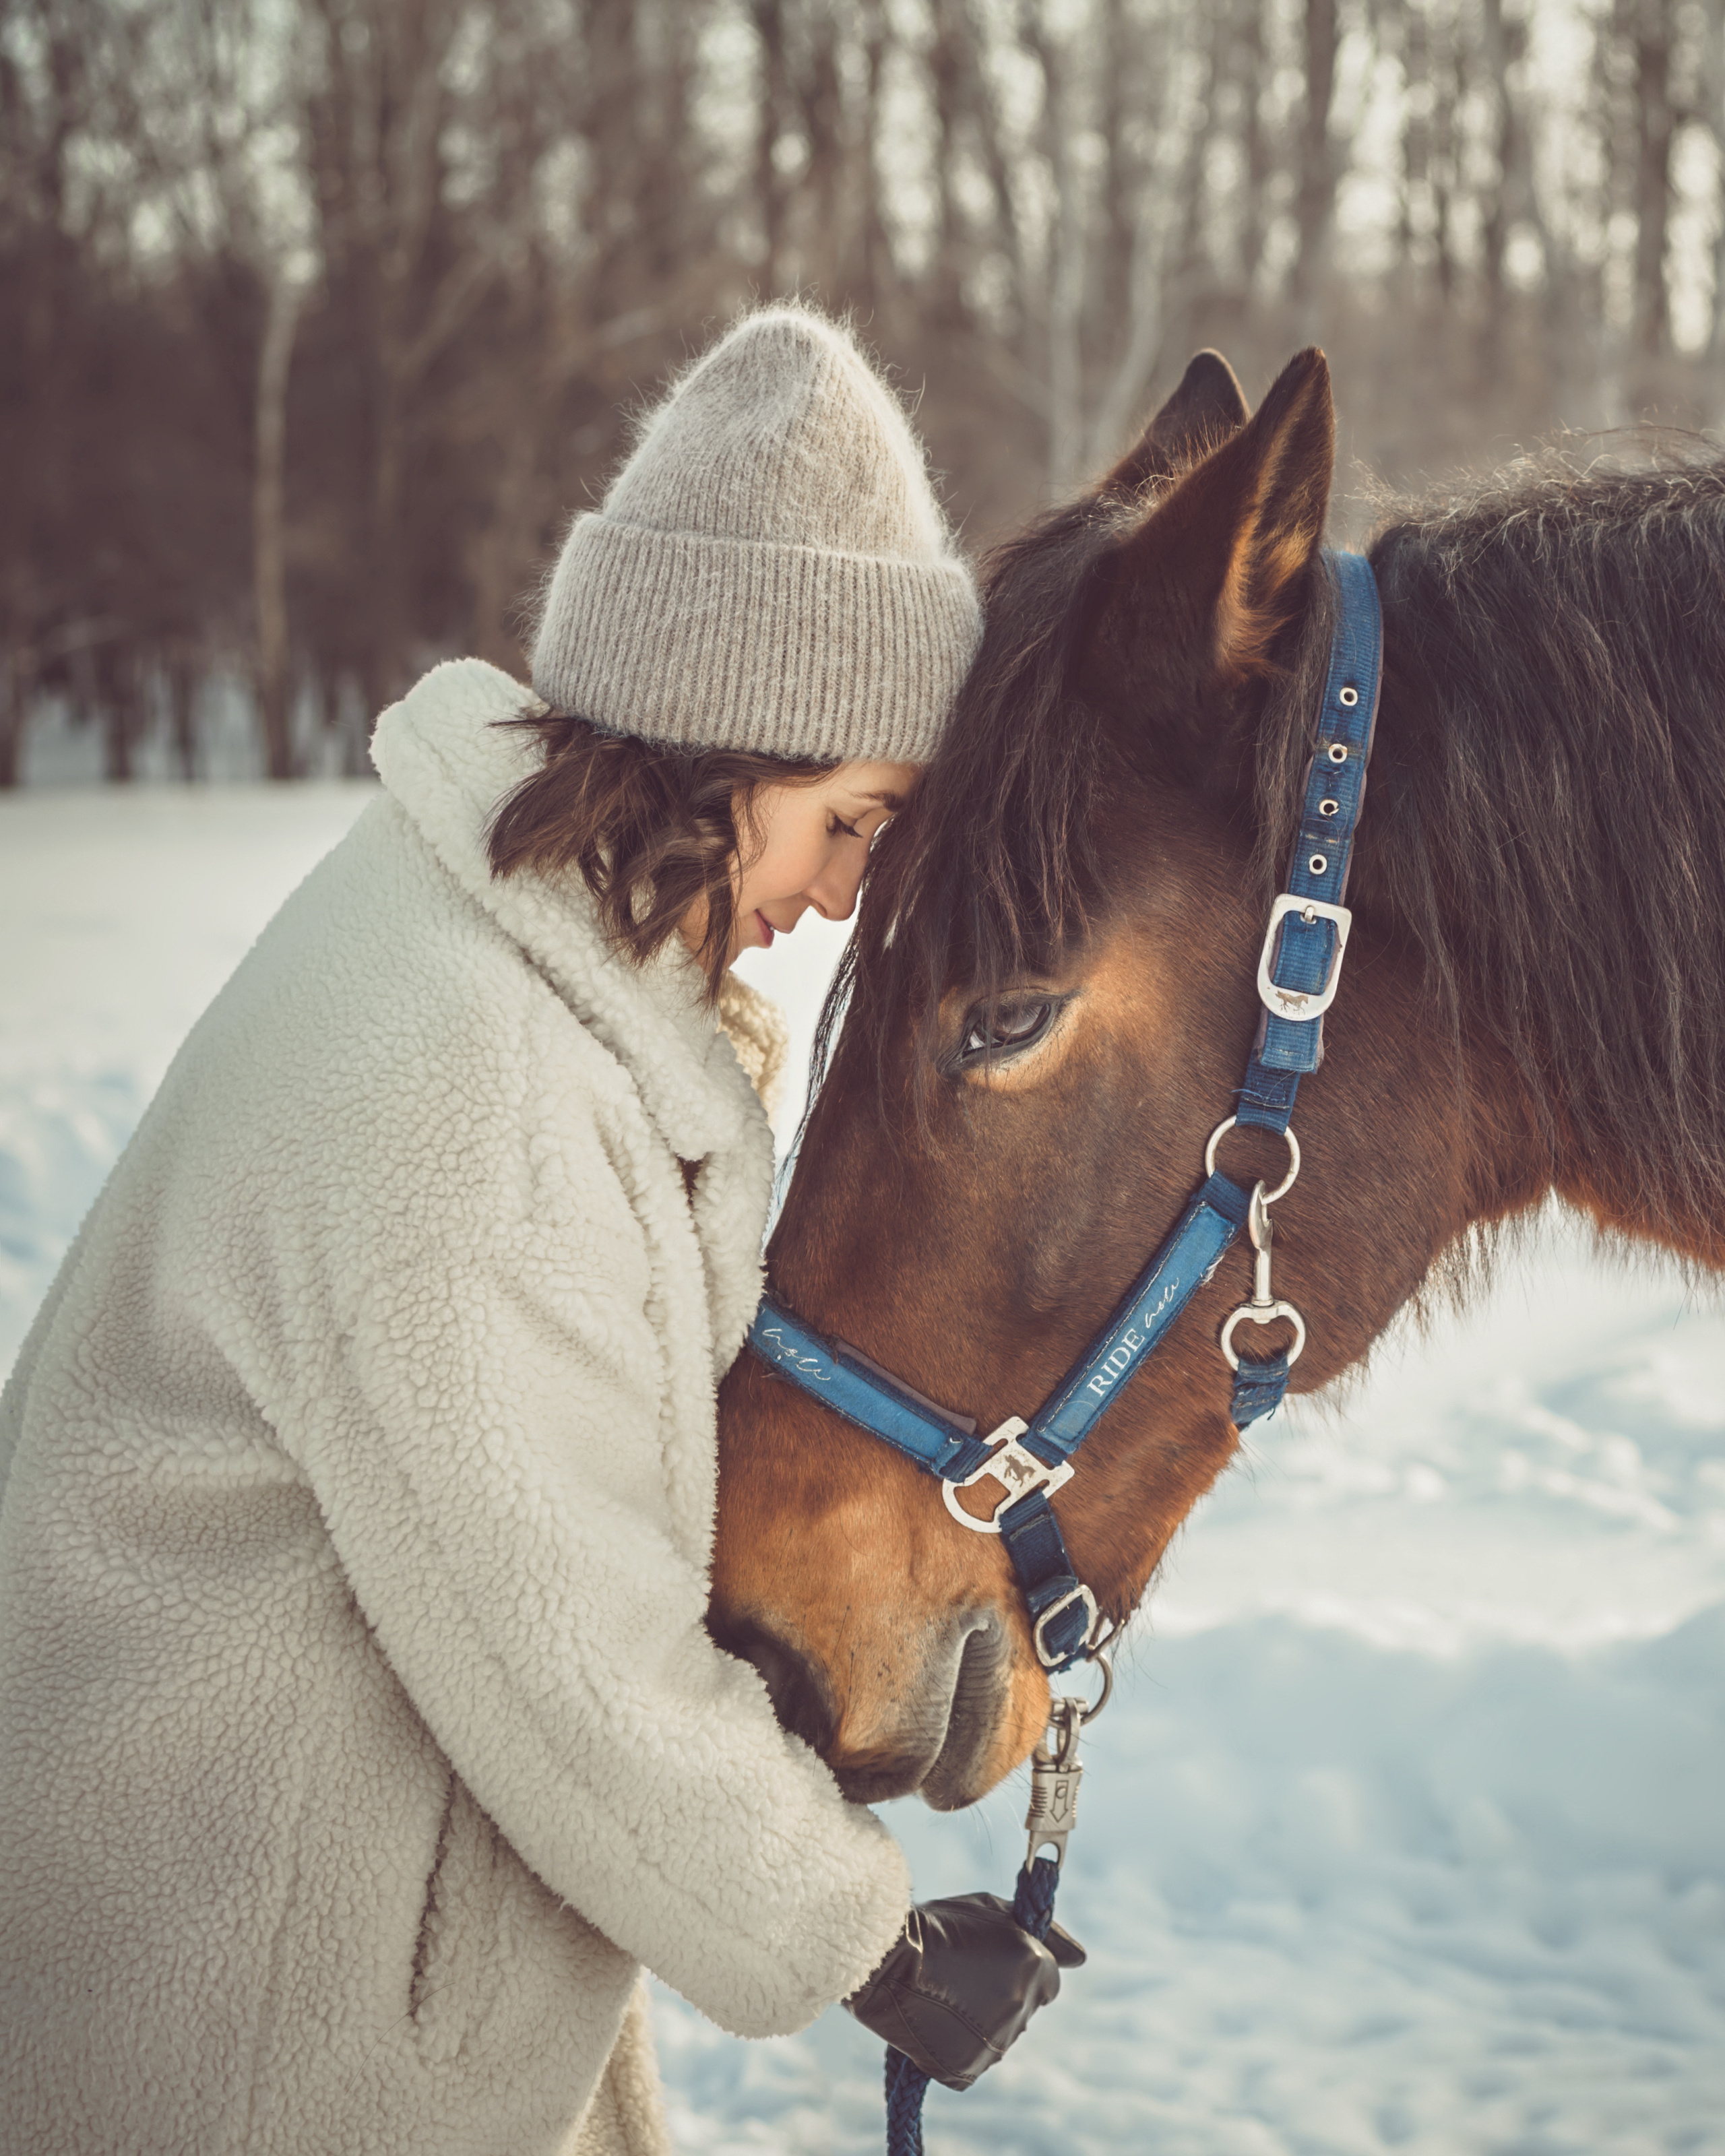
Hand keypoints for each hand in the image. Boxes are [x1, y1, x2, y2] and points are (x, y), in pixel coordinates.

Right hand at [843, 1891, 1085, 2089]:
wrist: (885, 1959)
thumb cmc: (937, 1924)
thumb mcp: (990, 1910)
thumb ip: (1043, 1933)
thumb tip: (1082, 1958)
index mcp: (1033, 1968)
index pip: (1048, 1979)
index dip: (1022, 1968)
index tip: (995, 1960)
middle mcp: (1020, 2008)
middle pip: (1024, 2007)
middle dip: (1002, 1993)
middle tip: (962, 1973)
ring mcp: (994, 2043)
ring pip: (1000, 2036)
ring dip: (982, 2020)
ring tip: (945, 1993)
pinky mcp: (965, 2070)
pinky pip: (973, 2062)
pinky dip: (959, 2046)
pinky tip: (937, 2019)